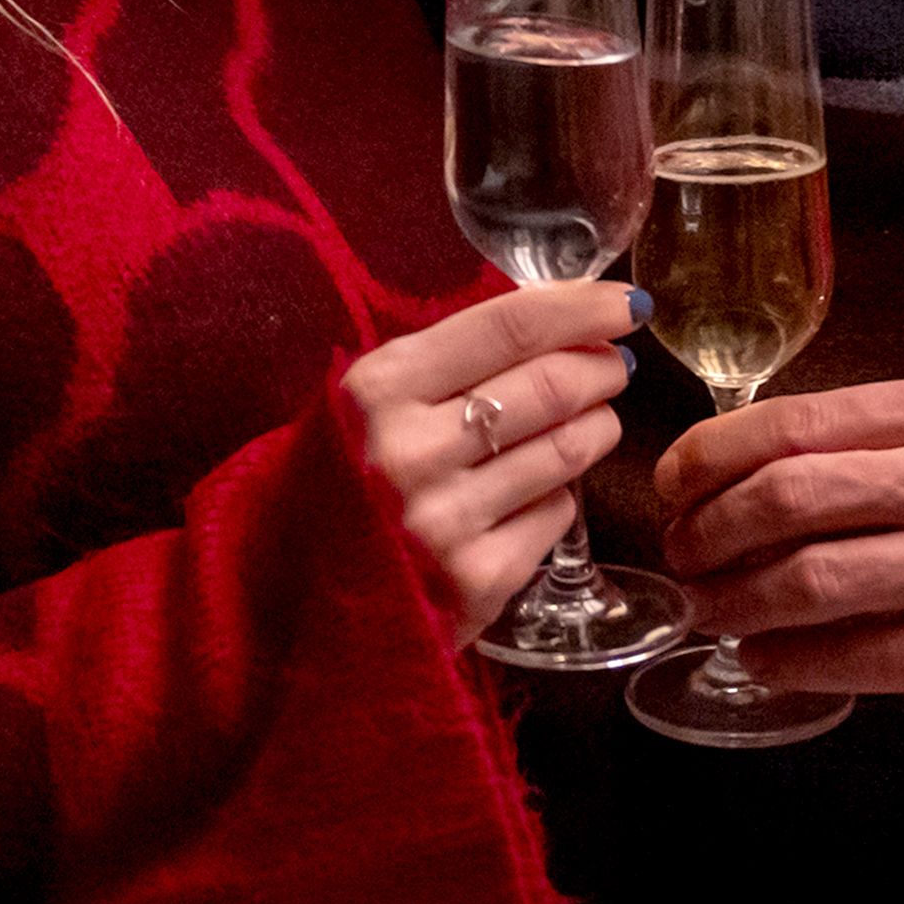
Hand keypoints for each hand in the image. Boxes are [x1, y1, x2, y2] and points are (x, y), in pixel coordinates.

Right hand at [341, 282, 635, 643]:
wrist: (278, 598)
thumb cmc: (334, 480)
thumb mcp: (366, 402)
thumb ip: (446, 362)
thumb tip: (556, 321)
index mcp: (378, 389)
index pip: (507, 327)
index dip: (581, 308)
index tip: (624, 304)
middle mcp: (411, 452)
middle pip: (551, 386)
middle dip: (598, 369)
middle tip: (612, 364)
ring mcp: (446, 522)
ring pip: (567, 452)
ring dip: (596, 427)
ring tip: (593, 420)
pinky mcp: (476, 582)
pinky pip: (556, 516)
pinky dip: (559, 495)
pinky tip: (538, 490)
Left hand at [653, 371, 903, 716]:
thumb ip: (886, 440)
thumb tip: (750, 476)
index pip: (795, 421)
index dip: (710, 459)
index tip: (671, 488)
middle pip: (790, 497)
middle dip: (711, 534)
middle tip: (683, 561)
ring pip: (818, 579)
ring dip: (739, 604)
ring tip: (710, 615)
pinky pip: (869, 656)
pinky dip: (798, 663)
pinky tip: (768, 663)